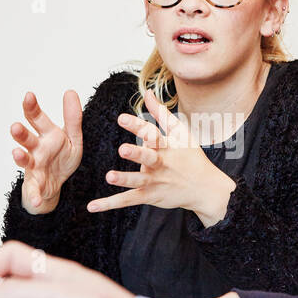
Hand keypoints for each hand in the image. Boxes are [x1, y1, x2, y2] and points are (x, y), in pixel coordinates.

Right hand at [11, 91, 83, 214]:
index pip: (36, 118)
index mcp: (46, 135)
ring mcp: (34, 167)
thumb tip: (69, 91)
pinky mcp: (36, 186)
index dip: (32, 108)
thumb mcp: (73, 138)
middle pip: (26, 138)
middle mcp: (36, 149)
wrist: (57, 186)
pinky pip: (33, 192)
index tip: (29, 96)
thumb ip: (72, 118)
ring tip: (16, 153)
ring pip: (24, 160)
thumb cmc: (62, 158)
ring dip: (19, 157)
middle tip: (15, 126)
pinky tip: (37, 201)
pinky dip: (34, 197)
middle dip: (20, 133)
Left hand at [87, 89, 235, 226]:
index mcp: (167, 146)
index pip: (152, 134)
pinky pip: (128, 200)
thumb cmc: (191, 157)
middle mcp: (161, 164)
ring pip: (138, 180)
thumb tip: (147, 92)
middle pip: (148, 157)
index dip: (137, 126)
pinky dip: (110, 204)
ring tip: (110, 176)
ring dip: (124, 179)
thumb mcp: (181, 133)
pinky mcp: (150, 196)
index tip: (121, 118)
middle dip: (137, 153)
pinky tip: (93, 206)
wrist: (205, 189)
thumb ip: (161, 113)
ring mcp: (156, 181)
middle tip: (123, 149)